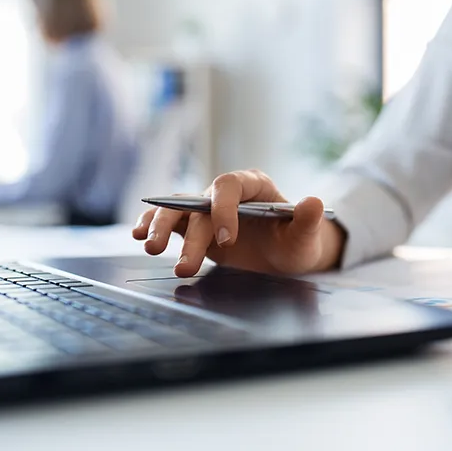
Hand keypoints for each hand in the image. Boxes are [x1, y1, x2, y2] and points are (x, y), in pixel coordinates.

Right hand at [131, 169, 345, 276]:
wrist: (285, 257)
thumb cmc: (296, 243)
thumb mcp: (306, 237)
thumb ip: (307, 221)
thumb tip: (313, 202)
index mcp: (252, 185)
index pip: (227, 187)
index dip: (223, 209)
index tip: (227, 240)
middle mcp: (223, 194)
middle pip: (197, 204)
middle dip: (189, 234)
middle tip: (186, 264)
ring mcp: (204, 209)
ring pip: (175, 209)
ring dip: (161, 228)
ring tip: (151, 248)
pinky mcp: (192, 226)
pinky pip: (167, 220)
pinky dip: (150, 224)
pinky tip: (138, 235)